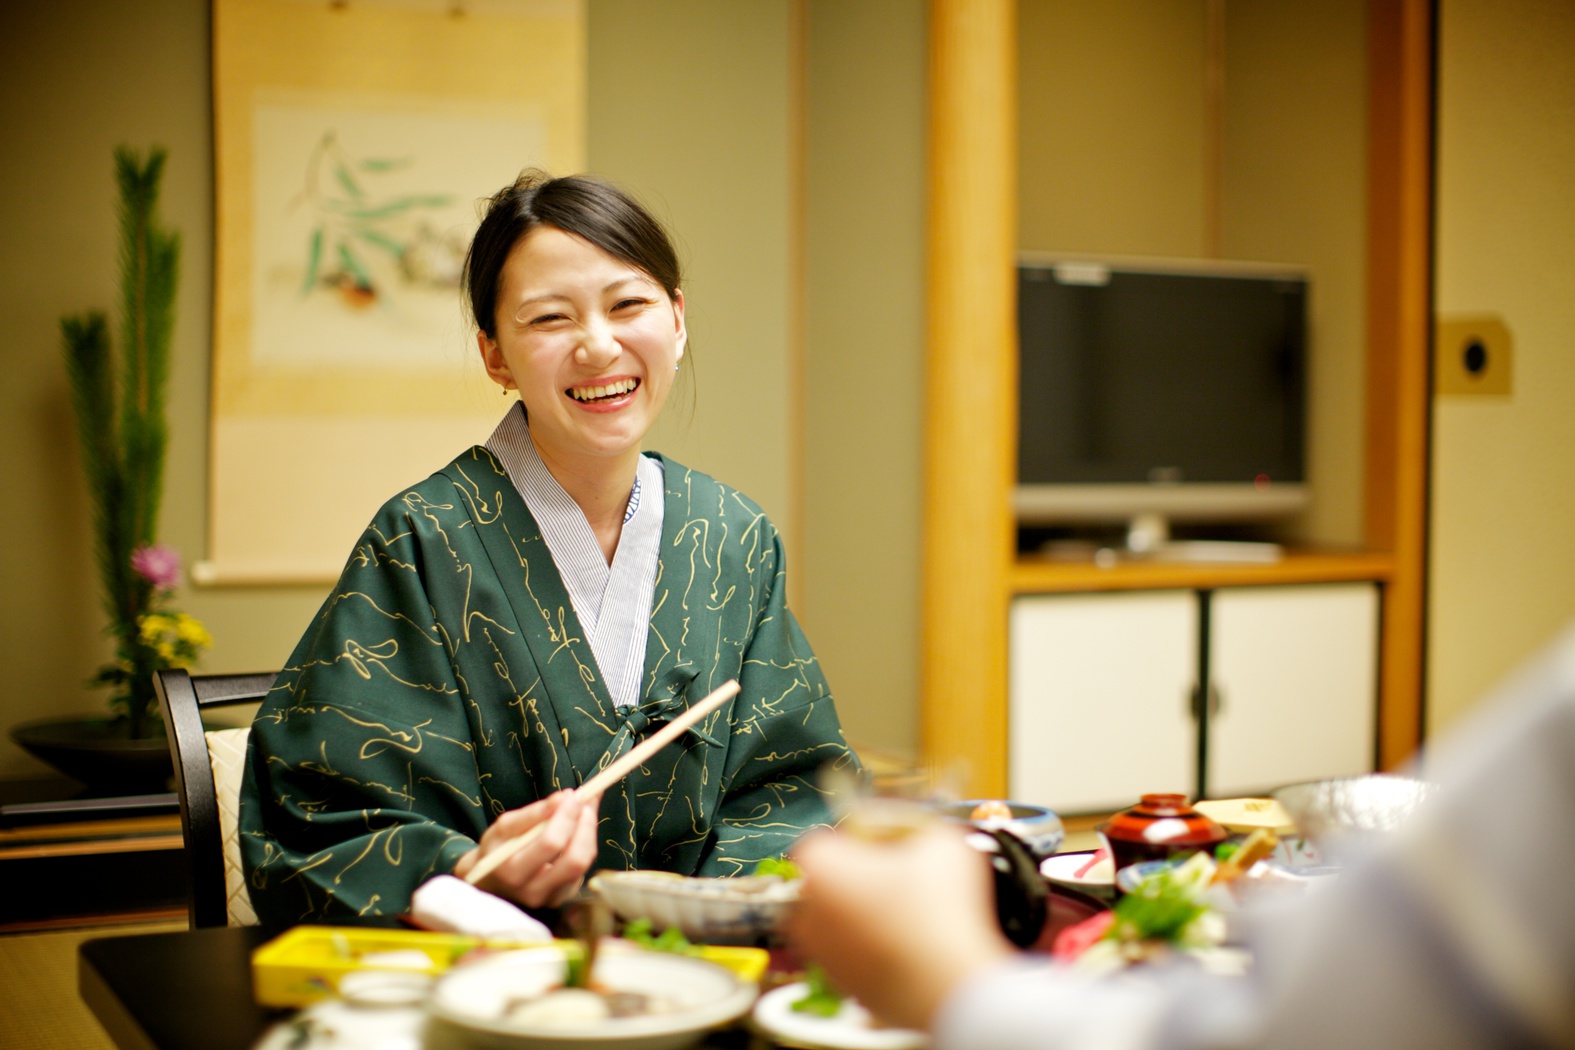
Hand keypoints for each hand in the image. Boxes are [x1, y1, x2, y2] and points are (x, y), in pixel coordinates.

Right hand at [453, 790, 601, 908]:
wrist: (492, 881)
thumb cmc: (497, 849)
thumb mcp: (505, 826)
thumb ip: (534, 813)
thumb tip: (564, 797)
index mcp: (513, 872)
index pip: (550, 843)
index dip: (566, 816)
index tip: (573, 795)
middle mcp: (533, 891)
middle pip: (575, 860)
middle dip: (585, 826)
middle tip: (586, 801)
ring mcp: (550, 898)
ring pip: (583, 863)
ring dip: (589, 832)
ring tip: (584, 810)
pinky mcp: (563, 897)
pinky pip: (583, 868)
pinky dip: (585, 844)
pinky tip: (579, 829)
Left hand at [787, 823, 1014, 1031]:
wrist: (949, 988)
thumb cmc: (939, 909)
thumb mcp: (942, 843)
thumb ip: (921, 825)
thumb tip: (917, 831)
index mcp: (821, 868)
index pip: (825, 840)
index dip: (859, 840)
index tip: (889, 846)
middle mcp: (809, 912)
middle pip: (829, 882)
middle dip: (860, 878)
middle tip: (903, 879)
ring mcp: (823, 956)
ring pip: (841, 923)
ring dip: (868, 916)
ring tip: (914, 917)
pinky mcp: (844, 988)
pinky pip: (857, 957)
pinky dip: (877, 950)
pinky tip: (914, 948)